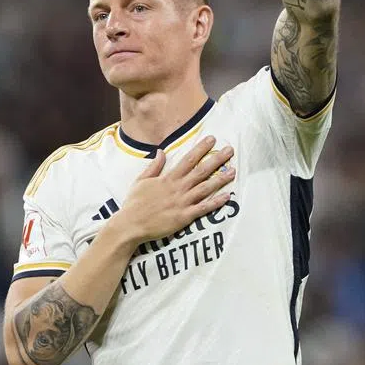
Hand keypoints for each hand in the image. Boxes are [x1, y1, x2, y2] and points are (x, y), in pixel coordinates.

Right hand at [113, 136, 235, 243]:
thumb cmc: (134, 203)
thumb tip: (161, 151)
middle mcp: (178, 188)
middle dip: (216, 159)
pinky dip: (216, 202)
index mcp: (168, 178)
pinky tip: (227, 196)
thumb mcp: (141, 180)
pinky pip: (203, 208)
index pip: (188, 160)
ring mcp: (182, 202)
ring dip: (220, 179)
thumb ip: (154, 166)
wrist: (131, 225)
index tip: (212, 139)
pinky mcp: (184, 217)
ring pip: (205, 188)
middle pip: (201, 171)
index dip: (201, 149)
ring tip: (233, 171)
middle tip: (230, 150)